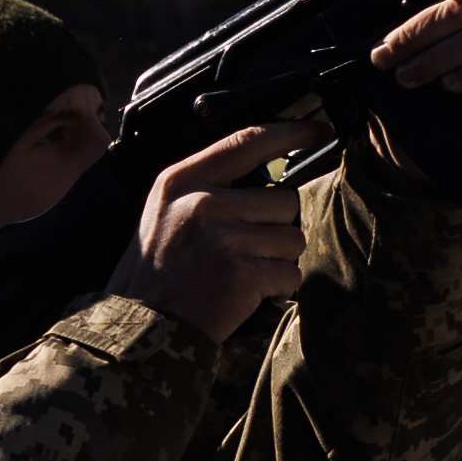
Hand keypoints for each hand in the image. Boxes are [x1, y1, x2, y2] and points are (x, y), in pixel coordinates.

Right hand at [107, 121, 331, 342]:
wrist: (141, 329)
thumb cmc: (155, 273)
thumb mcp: (165, 212)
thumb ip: (207, 186)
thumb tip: (268, 173)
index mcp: (181, 180)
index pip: (247, 140)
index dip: (292, 133)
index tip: (320, 131)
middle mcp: (203, 203)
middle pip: (284, 199)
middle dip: (277, 228)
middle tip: (245, 251)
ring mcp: (223, 238)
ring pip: (292, 238)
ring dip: (278, 261)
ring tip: (242, 274)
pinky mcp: (241, 273)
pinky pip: (290, 273)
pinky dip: (278, 289)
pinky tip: (247, 296)